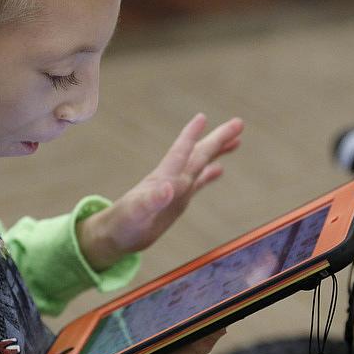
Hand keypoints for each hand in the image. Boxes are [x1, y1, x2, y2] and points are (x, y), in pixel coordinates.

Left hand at [78, 113, 243, 269]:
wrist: (115, 236)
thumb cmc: (122, 224)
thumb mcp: (136, 213)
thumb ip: (151, 200)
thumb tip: (168, 187)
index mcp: (163, 178)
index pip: (180, 152)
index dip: (191, 135)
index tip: (202, 117)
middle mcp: (172, 180)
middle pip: (198, 154)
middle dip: (217, 139)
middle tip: (238, 123)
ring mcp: (176, 190)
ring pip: (200, 165)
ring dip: (217, 152)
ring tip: (236, 140)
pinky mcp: (177, 202)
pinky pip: (197, 183)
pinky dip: (209, 175)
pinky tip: (219, 169)